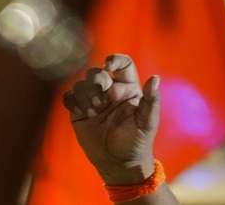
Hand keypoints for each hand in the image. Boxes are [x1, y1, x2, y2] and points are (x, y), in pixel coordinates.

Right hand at [63, 54, 160, 185]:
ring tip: (93, 113)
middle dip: (96, 82)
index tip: (109, 67)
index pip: (122, 64)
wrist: (119, 164)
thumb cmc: (137, 143)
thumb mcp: (147, 123)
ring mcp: (92, 100)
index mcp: (128, 89)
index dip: (115, 60)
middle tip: (100, 102)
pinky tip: (81, 113)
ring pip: (81, 83)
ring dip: (84, 95)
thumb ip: (152, 101)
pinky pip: (69, 96)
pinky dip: (72, 101)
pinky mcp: (78, 111)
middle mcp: (109, 91)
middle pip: (96, 72)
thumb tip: (155, 78)